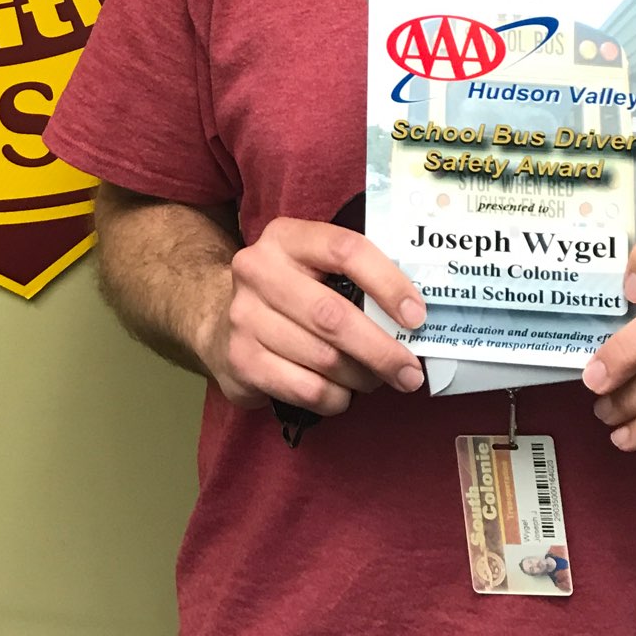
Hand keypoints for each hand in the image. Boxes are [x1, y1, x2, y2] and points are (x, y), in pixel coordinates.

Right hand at [195, 216, 426, 415]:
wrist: (219, 318)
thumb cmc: (289, 293)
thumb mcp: (312, 266)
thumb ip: (355, 277)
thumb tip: (416, 316)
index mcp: (285, 237)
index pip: (345, 250)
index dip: (388, 283)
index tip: (417, 316)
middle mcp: (258, 270)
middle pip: (334, 315)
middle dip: (381, 349)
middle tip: (410, 372)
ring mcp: (244, 317)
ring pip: (324, 359)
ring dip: (362, 377)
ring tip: (376, 380)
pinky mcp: (241, 361)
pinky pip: (307, 390)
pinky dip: (336, 398)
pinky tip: (342, 392)